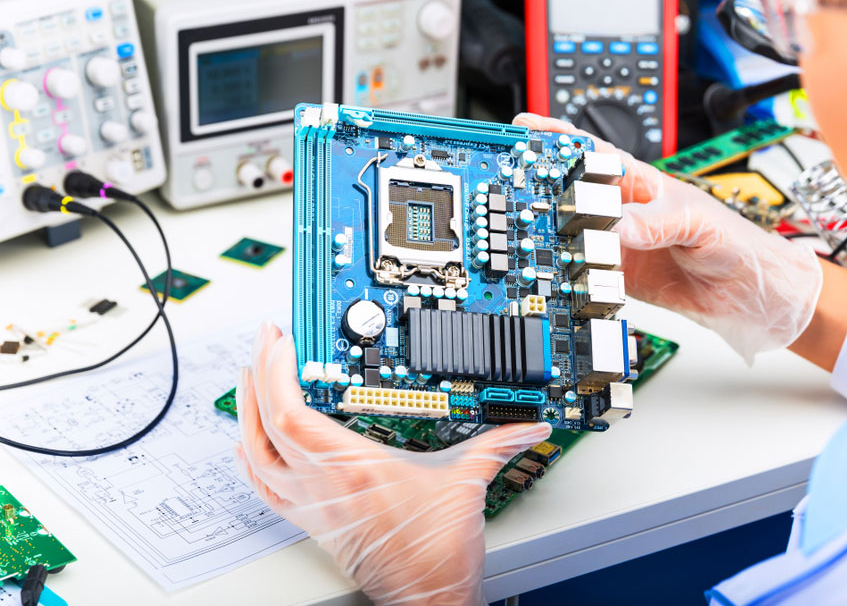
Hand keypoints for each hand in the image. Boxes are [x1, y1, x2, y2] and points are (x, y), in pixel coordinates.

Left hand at [236, 322, 551, 604]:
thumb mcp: (467, 484)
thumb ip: (497, 445)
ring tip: (249, 377)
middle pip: (266, 423)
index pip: (291, 412)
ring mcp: (313, 505)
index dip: (276, 373)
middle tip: (265, 340)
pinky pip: (265, 489)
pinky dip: (250, 461)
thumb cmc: (436, 553)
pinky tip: (245, 445)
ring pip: (257, 453)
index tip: (282, 340)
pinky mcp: (314, 522)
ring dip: (246, 411)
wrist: (427, 599)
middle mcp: (324, 484)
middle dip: (259, 373)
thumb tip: (526, 427)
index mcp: (354, 466)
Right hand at [513, 113, 821, 361]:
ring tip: (524, 231)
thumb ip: (658, 222)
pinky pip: (584, 271)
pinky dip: (567, 271)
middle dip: (540, 186)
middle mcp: (625, 211)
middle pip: (572, 192)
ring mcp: (618, 243)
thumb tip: (619, 226)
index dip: (557, 137)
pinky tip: (552, 269)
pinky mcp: (619, 276)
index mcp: (642, 183)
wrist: (749, 293)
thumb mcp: (697, 221)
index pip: (593, 153)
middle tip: (511, 187)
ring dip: (548, 232)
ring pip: (572, 232)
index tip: (524, 128)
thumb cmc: (735, 242)